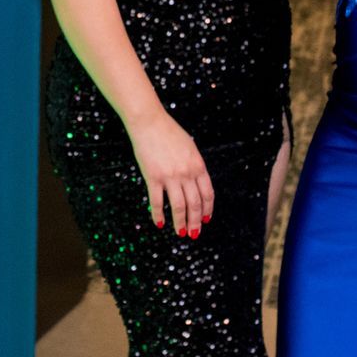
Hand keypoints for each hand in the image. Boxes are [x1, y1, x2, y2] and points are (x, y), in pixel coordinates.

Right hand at [126, 109, 213, 237]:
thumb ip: (194, 166)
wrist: (149, 122)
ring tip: (180, 233)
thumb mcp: (190, 148)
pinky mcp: (153, 177)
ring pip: (178, 206)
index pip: (207, 194)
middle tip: (194, 233)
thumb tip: (196, 185)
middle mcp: (186, 173)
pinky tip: (159, 222)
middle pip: (195, 204)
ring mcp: (170, 176)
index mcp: (198, 166)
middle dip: (195, 222)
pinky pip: (157, 201)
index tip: (206, 220)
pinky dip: (158, 214)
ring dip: (180, 223)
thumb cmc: (169, 132)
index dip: (207, 210)